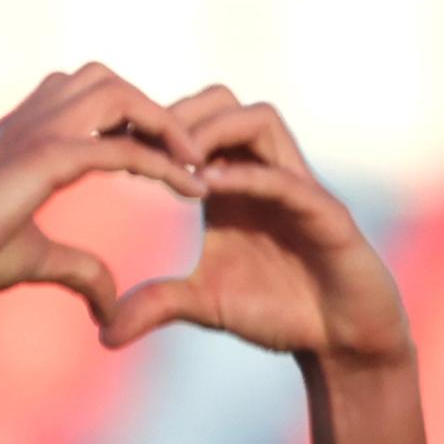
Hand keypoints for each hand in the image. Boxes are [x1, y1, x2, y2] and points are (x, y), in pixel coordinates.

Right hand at [0, 67, 203, 329]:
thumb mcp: (36, 258)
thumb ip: (79, 269)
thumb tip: (110, 303)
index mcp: (25, 132)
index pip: (89, 98)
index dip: (130, 119)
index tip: (165, 156)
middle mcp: (33, 119)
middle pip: (109, 80)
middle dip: (152, 110)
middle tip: (188, 152)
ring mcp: (39, 131)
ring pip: (122, 95)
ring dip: (166, 124)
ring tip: (197, 161)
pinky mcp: (48, 157)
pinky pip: (123, 147)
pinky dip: (164, 163)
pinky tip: (193, 188)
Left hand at [101, 93, 409, 363]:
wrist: (341, 341)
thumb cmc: (279, 312)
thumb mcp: (204, 304)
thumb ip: (157, 304)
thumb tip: (103, 332)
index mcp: (231, 183)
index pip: (192, 125)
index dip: (151, 128)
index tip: (105, 146)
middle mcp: (263, 171)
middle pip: (223, 103)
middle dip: (178, 115)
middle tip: (138, 145)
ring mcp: (297, 185)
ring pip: (259, 119)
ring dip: (212, 133)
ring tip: (175, 163)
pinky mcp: (326, 212)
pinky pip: (286, 177)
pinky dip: (246, 176)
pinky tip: (207, 190)